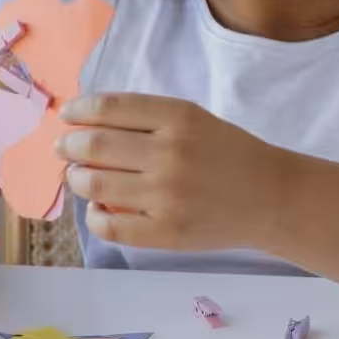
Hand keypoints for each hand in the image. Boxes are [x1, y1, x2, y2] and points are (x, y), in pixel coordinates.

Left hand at [56, 94, 292, 251]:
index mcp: (180, 118)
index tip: (67, 116)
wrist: (273, 197)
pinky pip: (108, 224)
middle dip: (69, 146)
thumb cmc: (231, 155)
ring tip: (82, 178)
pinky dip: (93, 215)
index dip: (77, 111)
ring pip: (94, 184)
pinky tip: (99, 207)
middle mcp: (171, 153)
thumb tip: (84, 123)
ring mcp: (167, 195)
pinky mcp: (166, 231)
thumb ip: (148, 119)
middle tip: (65, 149)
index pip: (108, 108)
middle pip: (93, 144)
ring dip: (77, 179)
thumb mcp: (196, 121)